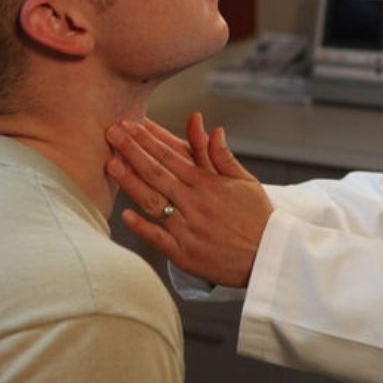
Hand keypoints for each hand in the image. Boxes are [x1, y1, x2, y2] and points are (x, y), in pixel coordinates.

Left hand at [105, 113, 272, 287]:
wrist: (271, 257)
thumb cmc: (258, 218)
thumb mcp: (246, 181)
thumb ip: (223, 157)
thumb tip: (212, 129)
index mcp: (209, 184)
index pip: (173, 156)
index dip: (149, 140)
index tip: (130, 125)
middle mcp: (196, 203)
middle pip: (158, 173)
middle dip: (133, 151)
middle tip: (111, 133)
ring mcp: (188, 229)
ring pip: (154, 202)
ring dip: (131, 183)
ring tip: (111, 165)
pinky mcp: (185, 254)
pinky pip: (159, 239)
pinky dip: (142, 227)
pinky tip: (125, 214)